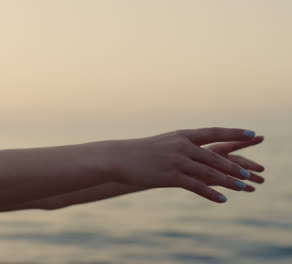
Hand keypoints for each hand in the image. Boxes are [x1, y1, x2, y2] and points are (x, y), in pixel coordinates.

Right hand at [104, 127, 263, 202]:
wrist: (119, 157)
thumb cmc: (140, 151)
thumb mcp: (164, 143)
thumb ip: (181, 146)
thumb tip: (195, 150)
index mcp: (182, 135)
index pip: (214, 132)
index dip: (235, 133)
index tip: (253, 134)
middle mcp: (182, 146)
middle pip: (215, 156)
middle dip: (234, 166)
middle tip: (250, 173)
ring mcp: (177, 161)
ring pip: (209, 172)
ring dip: (228, 181)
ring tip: (243, 187)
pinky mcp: (171, 176)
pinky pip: (196, 186)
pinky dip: (211, 194)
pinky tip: (222, 200)